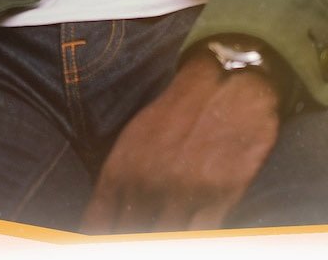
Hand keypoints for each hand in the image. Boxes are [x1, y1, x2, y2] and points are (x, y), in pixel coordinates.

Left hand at [81, 49, 281, 232]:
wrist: (227, 83)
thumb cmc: (179, 112)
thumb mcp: (135, 140)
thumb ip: (118, 183)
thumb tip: (104, 223)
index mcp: (120, 171)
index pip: (99, 226)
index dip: (105, 242)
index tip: (112, 245)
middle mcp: (146, 185)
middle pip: (132, 237)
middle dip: (136, 242)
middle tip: (142, 240)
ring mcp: (183, 193)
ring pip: (166, 241)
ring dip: (165, 243)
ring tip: (167, 237)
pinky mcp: (219, 197)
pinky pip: (201, 237)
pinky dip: (196, 242)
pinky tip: (192, 240)